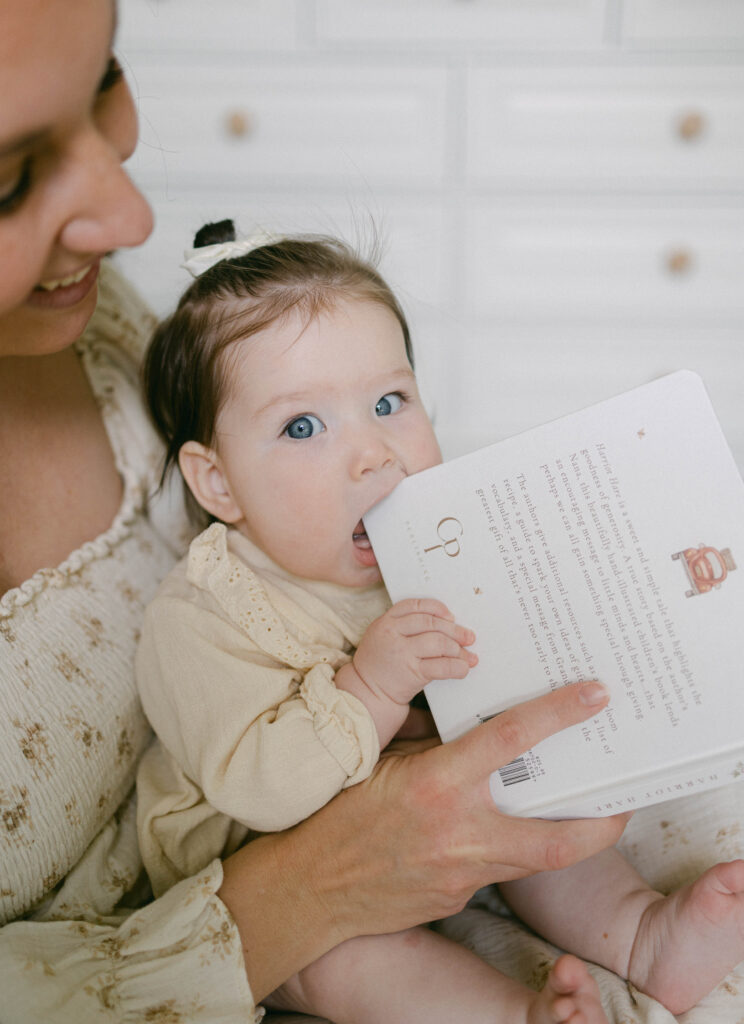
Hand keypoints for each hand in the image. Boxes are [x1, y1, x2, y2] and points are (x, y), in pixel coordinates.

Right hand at [220, 678, 628, 999]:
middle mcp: (461, 831)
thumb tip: (483, 732)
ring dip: (565, 838)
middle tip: (624, 798)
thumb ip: (440, 748)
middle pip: (558, 838)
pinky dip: (508, 850)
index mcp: (440, 782)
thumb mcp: (390, 762)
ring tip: (583, 815)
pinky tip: (498, 834)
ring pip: (538, 860)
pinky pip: (497, 871)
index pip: (512, 739)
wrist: (314, 886)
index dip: (559, 713)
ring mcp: (463, 873)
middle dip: (602, 821)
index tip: (595, 695)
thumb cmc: (345, 812)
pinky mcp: (458, 897)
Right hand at [336, 598, 476, 745]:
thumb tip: (445, 624)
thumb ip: (404, 627)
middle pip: (431, 623)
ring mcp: (402, 654)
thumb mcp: (382, 636)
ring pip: (439, 643)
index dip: (437, 608)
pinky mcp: (412, 674)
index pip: (415, 606)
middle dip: (454, 630)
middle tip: (468, 637)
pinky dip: (457, 667)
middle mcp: (393, 634)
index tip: (450, 616)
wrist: (366, 693)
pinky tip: (463, 669)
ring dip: (457, 649)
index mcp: (386, 622)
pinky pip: (442, 666)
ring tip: (466, 656)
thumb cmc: (379, 665)